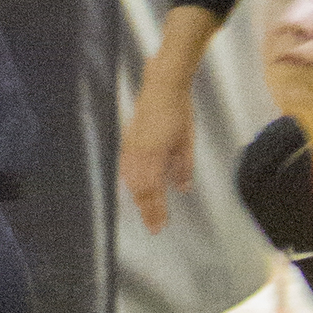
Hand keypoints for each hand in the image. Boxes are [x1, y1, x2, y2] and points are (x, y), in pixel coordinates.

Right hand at [121, 65, 198, 234]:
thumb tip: (182, 188)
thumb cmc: (178, 112)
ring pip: (131, 180)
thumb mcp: (186, 141)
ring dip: (138, 198)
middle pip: (139, 189)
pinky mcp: (128, 140)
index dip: (156, 211)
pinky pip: (126, 167)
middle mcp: (138, 154)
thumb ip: (183, 167)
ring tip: (146, 211)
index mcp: (154, 155)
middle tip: (154, 226)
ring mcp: (131, 146)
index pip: (153, 190)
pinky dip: (130, 181)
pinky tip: (133, 186)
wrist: (163, 86)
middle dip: (146, 209)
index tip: (160, 226)